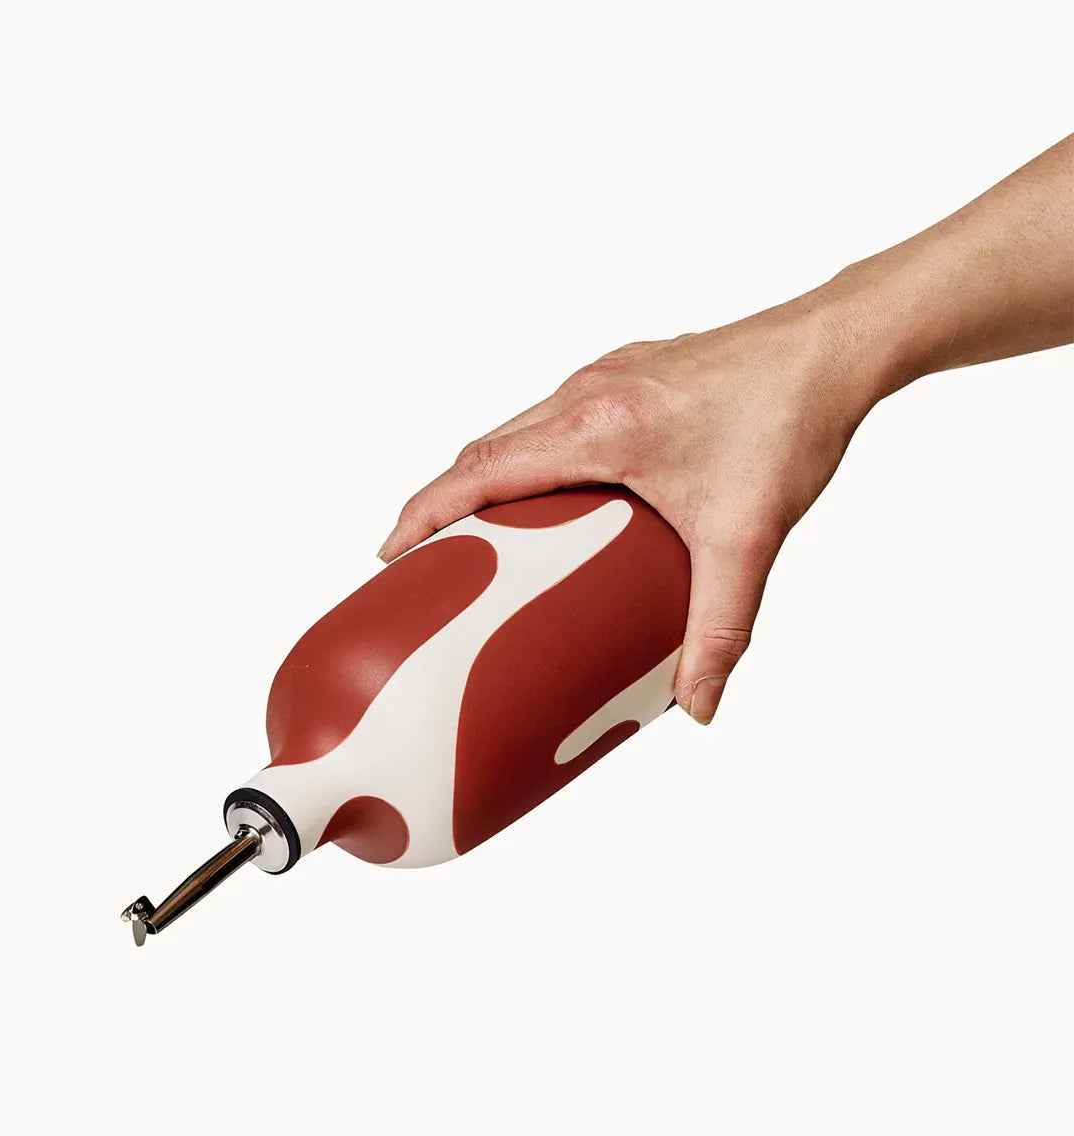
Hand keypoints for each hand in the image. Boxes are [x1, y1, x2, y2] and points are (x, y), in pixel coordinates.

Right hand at [377, 291, 882, 723]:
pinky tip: (552, 494)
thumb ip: (720, 627)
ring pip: (514, 429)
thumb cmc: (789, 421)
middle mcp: (586, 391)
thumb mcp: (748, 537)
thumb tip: (699, 705)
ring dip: (484, 477)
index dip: (423, 512)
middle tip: (427, 560)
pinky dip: (526, 456)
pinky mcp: (627, 372)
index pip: (478, 471)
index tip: (388, 553)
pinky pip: (549, 416)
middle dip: (441, 502)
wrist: (832, 345)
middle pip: (482, 449)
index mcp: (596, 428)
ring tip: (478, 534)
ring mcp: (605, 375)